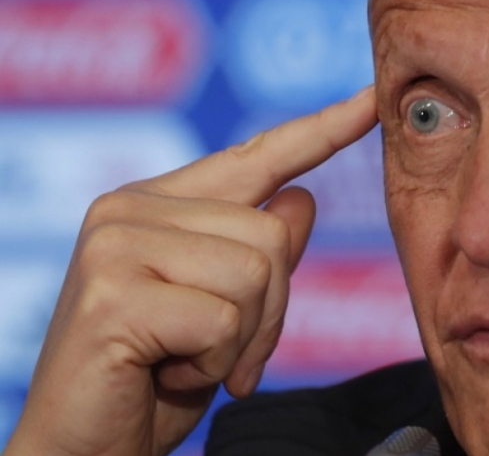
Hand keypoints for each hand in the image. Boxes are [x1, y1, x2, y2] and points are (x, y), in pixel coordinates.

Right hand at [3, 88, 377, 455]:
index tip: (372, 100)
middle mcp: (132, 208)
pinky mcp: (113, 293)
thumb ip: (261, 253)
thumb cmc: (155, 379)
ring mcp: (117, 244)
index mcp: (160, 203)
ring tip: (189, 361)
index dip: (322, 129)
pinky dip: (214, 364)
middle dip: (269, 313)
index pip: (258, 155)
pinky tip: (167, 373)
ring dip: (241, 340)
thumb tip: (304, 196)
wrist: (84, 449)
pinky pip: (224, 320)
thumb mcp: (227, 312)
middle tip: (222, 355)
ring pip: (257, 273)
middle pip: (274, 234)